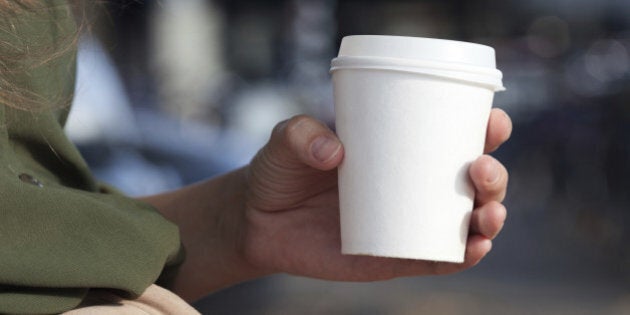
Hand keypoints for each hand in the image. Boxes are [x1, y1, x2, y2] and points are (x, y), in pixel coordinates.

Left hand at [243, 109, 510, 279]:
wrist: (258, 221)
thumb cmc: (280, 171)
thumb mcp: (286, 139)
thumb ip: (302, 135)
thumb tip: (335, 153)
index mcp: (398, 149)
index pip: (452, 136)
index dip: (483, 128)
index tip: (493, 121)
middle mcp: (411, 186)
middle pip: (472, 181)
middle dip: (493, 175)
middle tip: (479, 167)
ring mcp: (407, 223)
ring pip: (466, 221)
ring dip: (490, 215)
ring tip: (486, 211)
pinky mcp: (395, 258)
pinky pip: (439, 260)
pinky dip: (464, 256)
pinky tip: (475, 247)